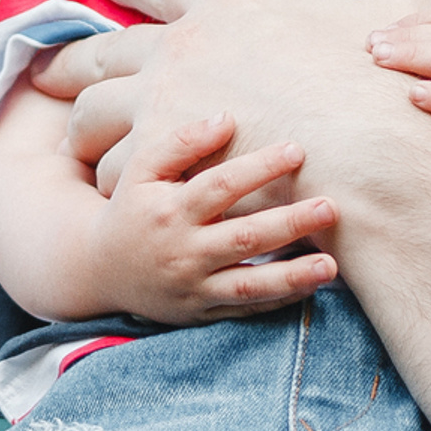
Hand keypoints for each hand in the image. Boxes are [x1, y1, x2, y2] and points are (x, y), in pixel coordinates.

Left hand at [24, 0, 430, 202]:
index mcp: (231, 4)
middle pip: (104, 52)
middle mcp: (183, 48)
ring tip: (79, 148)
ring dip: (86, 135)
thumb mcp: (393, 2)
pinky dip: (116, 185)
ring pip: (93, 119)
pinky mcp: (159, 163)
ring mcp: (163, 106)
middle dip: (70, 62)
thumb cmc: (388, 86)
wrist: (378, 159)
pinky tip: (120, 197)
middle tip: (48, 72)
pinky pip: (114, 173)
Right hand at [89, 110, 340, 322]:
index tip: (297, 150)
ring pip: (249, 285)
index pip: (220, 187)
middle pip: (243, 238)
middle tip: (330, 207)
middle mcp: (183, 252)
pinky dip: (279, 299)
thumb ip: (181, 142)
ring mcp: (194, 287)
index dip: (259, 167)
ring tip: (331, 265)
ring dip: (292, 276)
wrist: (99, 270)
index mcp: (169, 212)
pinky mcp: (202, 312)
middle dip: (289, 223)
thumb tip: (227, 118)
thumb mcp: (141, 170)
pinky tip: (313, 285)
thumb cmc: (131, 207)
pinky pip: (246, 308)